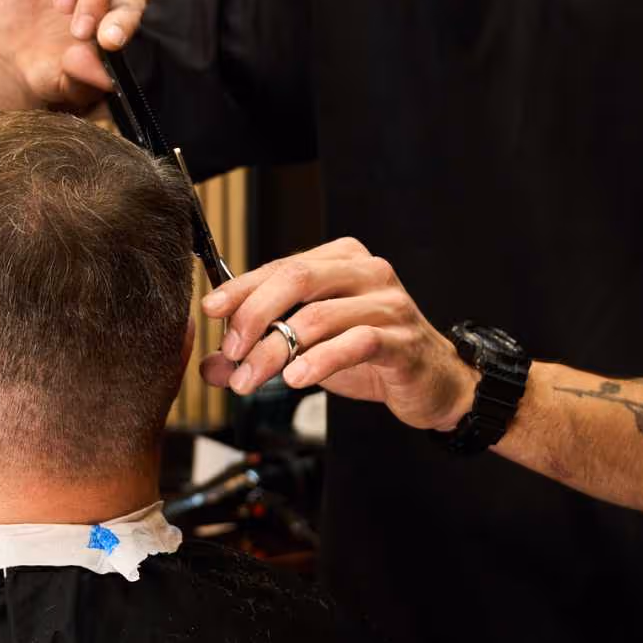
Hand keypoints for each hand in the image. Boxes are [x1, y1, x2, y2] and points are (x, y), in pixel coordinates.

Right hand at [0, 0, 147, 112]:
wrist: (14, 61)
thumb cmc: (52, 71)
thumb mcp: (66, 85)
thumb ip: (85, 79)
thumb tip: (103, 75)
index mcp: (116, 10)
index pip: (132, 1)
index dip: (124, 19)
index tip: (107, 42)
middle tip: (77, 30)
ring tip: (60, 4)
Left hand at [197, 238, 476, 432]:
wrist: (431, 383)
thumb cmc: (371, 356)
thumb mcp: (309, 349)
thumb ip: (262, 350)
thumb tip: (212, 367)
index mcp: (342, 259)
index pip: (281, 266)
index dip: (241, 288)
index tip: (211, 311)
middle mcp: (367, 271)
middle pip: (296, 279)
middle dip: (253, 315)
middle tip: (229, 350)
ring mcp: (388, 303)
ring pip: (318, 316)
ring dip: (275, 351)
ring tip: (249, 379)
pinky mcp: (402, 339)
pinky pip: (354, 342)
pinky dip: (318, 361)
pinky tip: (295, 378)